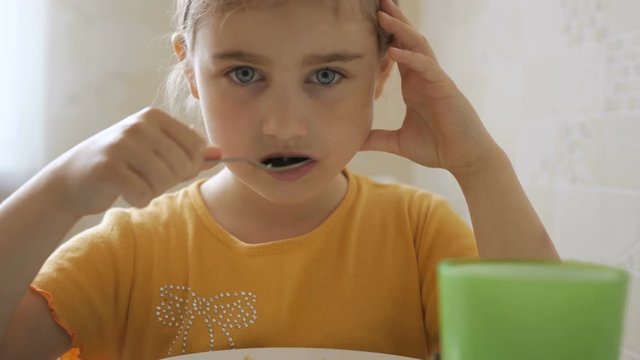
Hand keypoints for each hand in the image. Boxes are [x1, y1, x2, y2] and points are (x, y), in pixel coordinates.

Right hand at [47, 107, 220, 214]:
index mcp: (155, 117)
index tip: (167, 168)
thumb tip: (221, 153)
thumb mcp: (157, 153)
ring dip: (153, 191)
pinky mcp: (108, 167)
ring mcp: (121, 144)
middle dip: (169, 181)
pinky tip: (124, 192)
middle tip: (146, 178)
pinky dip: (138, 200)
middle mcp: (138, 125)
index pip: (196, 147)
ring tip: (134, 183)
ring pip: (164, 180)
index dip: (188, 166)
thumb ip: (191, 155)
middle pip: (181, 165)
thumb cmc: (123, 166)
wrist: (73, 178)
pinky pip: (143, 194)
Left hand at [362, 0, 502, 177]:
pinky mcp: (444, 87)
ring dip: (400, 30)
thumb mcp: (398, 142)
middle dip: (392, 21)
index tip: (363, 24)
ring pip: (417, 46)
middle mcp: (423, 77)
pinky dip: (410, 57)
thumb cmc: (436, 148)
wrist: (464, 159)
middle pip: (407, 41)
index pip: (395, 53)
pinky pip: (426, 66)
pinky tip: (394, 51)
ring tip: (382, 15)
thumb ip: (376, 139)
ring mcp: (435, 79)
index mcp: (413, 85)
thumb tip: (353, 142)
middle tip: (376, 3)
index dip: (382, 38)